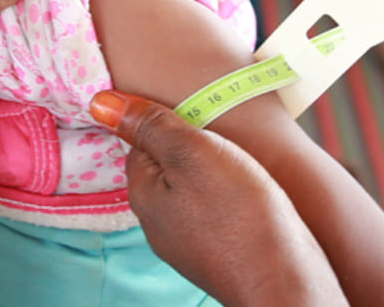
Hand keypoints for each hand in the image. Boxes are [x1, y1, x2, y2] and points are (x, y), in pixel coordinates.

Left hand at [92, 91, 344, 306]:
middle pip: (168, 166)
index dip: (167, 119)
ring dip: (215, 171)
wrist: (284, 279)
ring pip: (195, 190)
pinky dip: (232, 196)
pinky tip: (254, 192)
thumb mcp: (193, 152)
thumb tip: (99, 103)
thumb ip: (150, 126)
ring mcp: (189, 242)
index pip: (140, 142)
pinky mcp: (220, 252)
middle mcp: (160, 223)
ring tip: (244, 160)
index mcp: (144, 195)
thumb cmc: (239, 212)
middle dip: (192, 146)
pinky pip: (217, 212)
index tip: (198, 110)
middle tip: (226, 131)